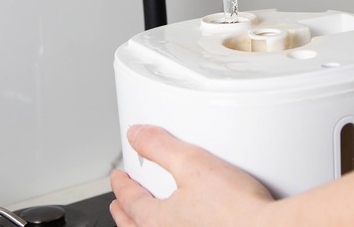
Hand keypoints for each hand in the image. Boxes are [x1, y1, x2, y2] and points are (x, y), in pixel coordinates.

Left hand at [110, 125, 274, 226]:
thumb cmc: (235, 208)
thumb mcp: (192, 162)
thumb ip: (160, 146)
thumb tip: (137, 135)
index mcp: (157, 219)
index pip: (130, 200)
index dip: (122, 186)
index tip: (118, 178)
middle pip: (135, 226)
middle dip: (125, 213)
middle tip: (120, 204)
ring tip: (143, 221)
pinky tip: (183, 226)